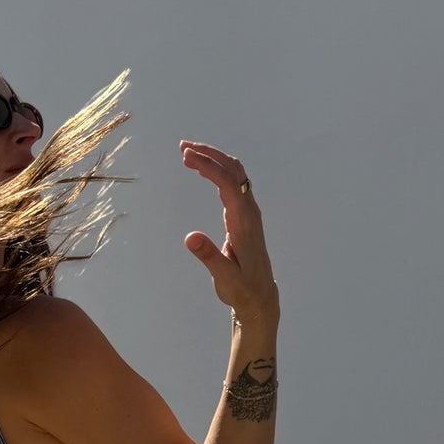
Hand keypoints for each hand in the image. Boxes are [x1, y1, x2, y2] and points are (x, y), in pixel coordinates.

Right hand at [180, 141, 279, 328]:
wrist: (260, 295)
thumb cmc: (242, 289)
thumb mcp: (224, 278)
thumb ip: (209, 256)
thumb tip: (190, 237)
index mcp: (244, 222)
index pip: (228, 184)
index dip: (208, 166)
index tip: (186, 156)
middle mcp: (249, 212)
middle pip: (234, 171)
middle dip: (210, 154)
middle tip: (183, 147)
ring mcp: (248, 211)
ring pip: (235, 174)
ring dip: (213, 159)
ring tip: (188, 153)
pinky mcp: (244, 215)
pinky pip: (233, 183)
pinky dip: (216, 170)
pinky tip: (202, 169)